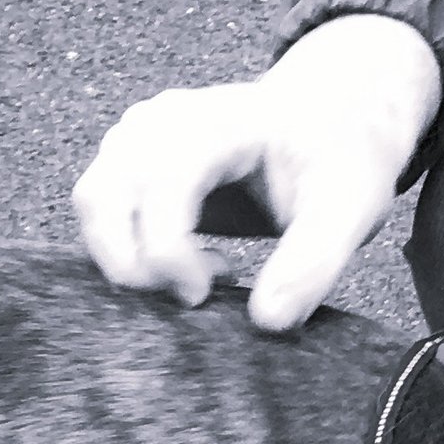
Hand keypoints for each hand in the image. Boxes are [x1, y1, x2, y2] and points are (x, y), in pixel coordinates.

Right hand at [73, 12, 442, 330]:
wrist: (329, 122)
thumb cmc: (337, 160)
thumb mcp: (351, 209)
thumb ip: (315, 263)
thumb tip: (267, 323)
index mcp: (216, 121)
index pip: (160, 187)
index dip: (167, 255)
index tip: (204, 297)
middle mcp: (160, 121)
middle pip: (103, 197)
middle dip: (135, 267)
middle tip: (197, 300)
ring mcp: (135, 137)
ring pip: (92, 206)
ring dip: (130, 260)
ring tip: (208, 275)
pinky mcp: (128, 163)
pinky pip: (100, 213)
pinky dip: (130, 252)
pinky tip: (194, 265)